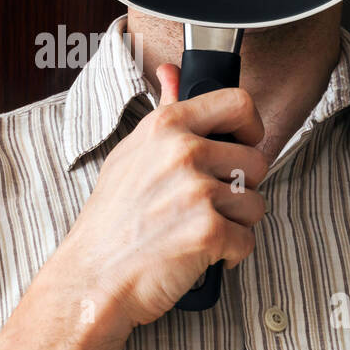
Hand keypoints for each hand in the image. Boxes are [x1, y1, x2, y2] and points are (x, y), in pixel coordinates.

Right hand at [49, 66, 267, 327]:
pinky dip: (230, 254)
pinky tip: (199, 253)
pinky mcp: (209, 231)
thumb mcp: (130, 153)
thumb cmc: (110, 221)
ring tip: (197, 230)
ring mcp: (197, 191)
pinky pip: (248, 239)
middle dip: (241, 188)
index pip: (239, 103)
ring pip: (256, 202)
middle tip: (207, 205)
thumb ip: (163, 111)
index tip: (243, 143)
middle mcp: (183, 152)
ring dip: (235, 223)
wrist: (93, 278)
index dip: (251, 126)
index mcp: (166, 126)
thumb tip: (173, 72)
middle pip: (256, 160)